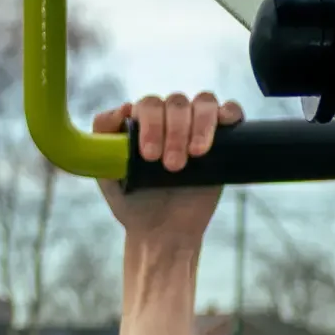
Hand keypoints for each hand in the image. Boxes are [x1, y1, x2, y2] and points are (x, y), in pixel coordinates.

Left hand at [94, 93, 244, 251]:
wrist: (163, 232)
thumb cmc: (133, 202)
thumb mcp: (107, 173)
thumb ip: (103, 137)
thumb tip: (122, 108)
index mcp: (143, 122)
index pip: (148, 105)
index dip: (150, 124)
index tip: (148, 156)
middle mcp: (169, 119)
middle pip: (175, 102)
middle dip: (173, 131)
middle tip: (170, 165)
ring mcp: (197, 126)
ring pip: (203, 102)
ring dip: (198, 126)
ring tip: (192, 157)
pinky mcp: (224, 138)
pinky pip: (230, 110)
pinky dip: (228, 113)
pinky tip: (221, 132)